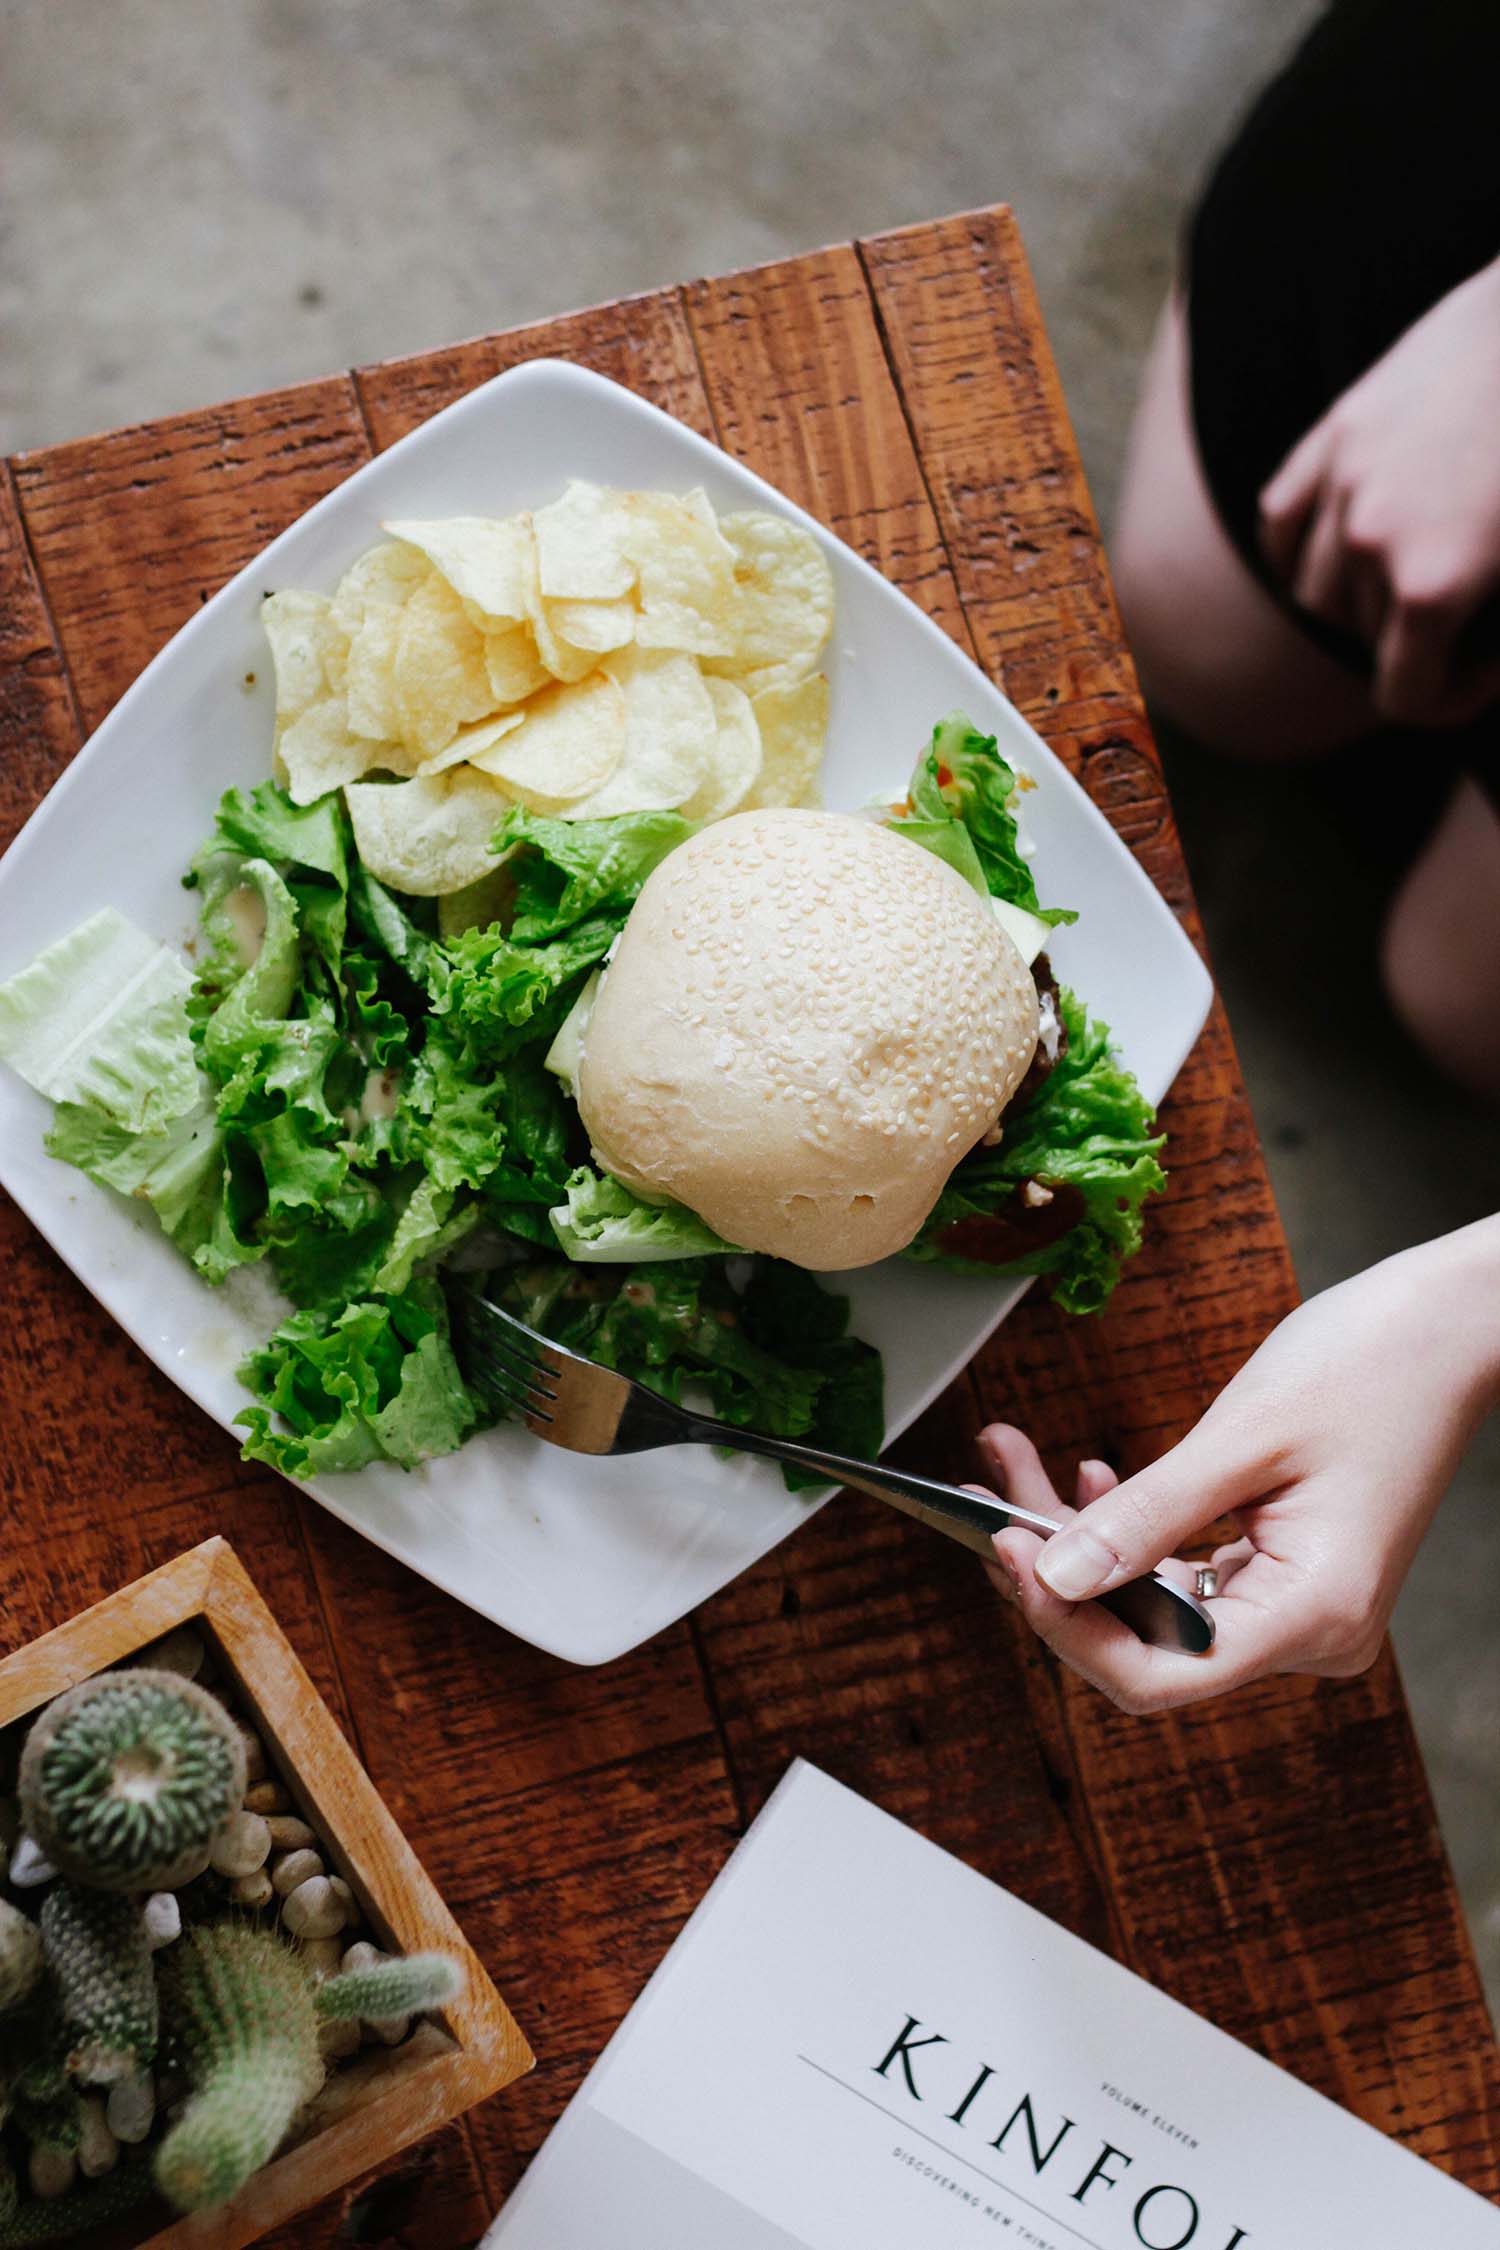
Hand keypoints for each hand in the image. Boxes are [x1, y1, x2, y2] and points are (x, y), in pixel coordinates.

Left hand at [980, 1220, 1499, 1713]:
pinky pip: (1183, 1576)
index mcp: (1312, 1616)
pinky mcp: (1284, 1577)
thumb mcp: (1240, 1439)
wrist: (1450, 1328)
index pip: (1157, 1676)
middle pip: (1145, 1644)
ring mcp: (1297, 1610)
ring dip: (1079, 1541)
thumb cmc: (1372, 1366)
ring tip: (1013, 1465)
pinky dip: (1130, 1533)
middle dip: (1056, 1571)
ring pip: (1153, 1606)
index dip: (1067, 1626)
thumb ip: (1143, 1518)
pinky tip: (1088, 1479)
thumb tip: (1050, 1580)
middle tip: (987, 1494)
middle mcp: (1309, 1634)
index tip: (1006, 1548)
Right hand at [1258, 256, 1499, 726]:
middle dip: (1413, 637)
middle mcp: (1369, 545)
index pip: (1403, 697)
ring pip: (1315, 591)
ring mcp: (1342, 487)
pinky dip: (1301, 549)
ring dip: (1356, 597)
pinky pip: (1281, 524)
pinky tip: (1345, 544)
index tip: (1483, 666)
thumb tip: (1484, 661)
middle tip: (1467, 606)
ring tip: (1410, 568)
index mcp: (1433, 586)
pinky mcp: (1331, 437)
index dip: (1447, 700)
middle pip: (1361, 640)